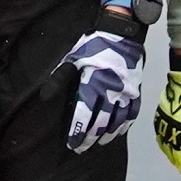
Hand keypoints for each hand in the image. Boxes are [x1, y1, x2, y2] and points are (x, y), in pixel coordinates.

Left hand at [63, 16, 144, 153]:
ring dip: (106, 135)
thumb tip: (44, 97)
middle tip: (81, 148)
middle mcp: (111, 93)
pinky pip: (132, 114)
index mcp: (93, 85)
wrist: (123, 32)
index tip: (72, 144)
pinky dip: (124, 126)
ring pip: (117, 122)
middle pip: (100, 124)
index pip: (84, 116)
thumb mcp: (73, 58)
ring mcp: (126, 94)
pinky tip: (117, 133)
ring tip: (98, 143)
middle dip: (90, 139)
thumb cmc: (95, 45)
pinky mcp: (136, 91)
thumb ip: (59, 79)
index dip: (77, 133)